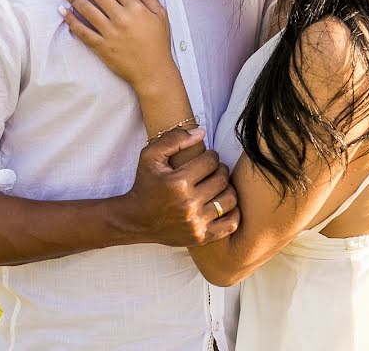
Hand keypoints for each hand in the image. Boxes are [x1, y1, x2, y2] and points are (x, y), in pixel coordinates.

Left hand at [60, 0, 171, 89]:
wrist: (154, 72)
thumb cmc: (159, 43)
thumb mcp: (160, 14)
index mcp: (136, 8)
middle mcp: (121, 18)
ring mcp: (110, 33)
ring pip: (87, 10)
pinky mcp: (101, 47)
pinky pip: (83, 32)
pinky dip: (71, 21)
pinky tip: (62, 11)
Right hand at [119, 128, 239, 246]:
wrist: (135, 220)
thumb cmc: (145, 185)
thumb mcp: (150, 156)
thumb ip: (174, 139)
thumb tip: (202, 132)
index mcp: (177, 183)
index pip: (211, 161)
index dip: (211, 156)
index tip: (206, 159)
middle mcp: (188, 204)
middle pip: (222, 178)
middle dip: (220, 170)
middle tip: (213, 170)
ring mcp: (196, 223)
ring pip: (229, 199)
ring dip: (227, 189)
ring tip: (217, 186)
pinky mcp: (201, 237)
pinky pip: (231, 224)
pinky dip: (233, 212)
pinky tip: (222, 204)